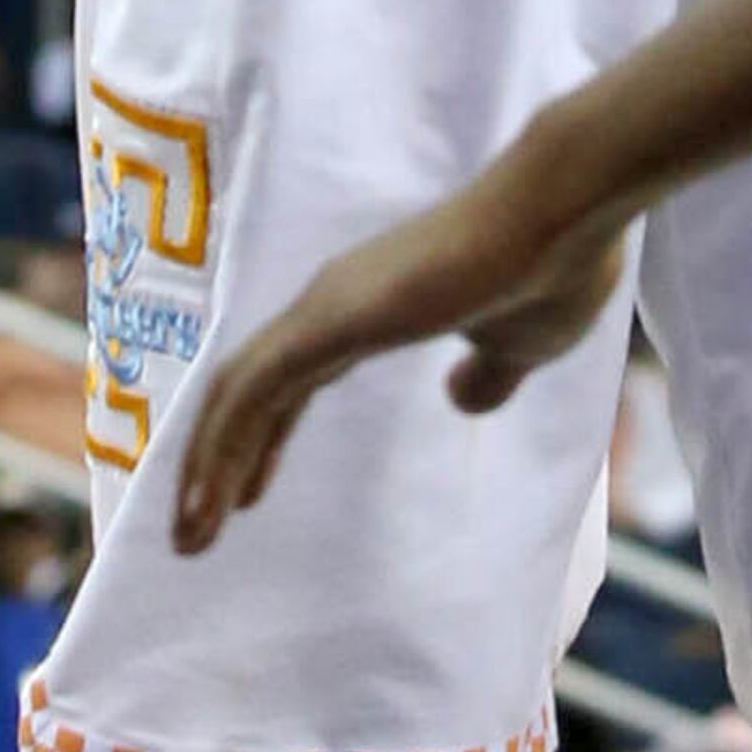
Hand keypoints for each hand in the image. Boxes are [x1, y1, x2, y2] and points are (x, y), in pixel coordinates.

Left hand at [170, 152, 634, 555]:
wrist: (563, 214)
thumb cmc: (546, 270)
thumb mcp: (516, 347)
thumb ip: (486, 375)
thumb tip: (462, 399)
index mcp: (369, 309)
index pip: (291, 380)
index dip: (264, 438)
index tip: (245, 497)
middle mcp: (334, 302)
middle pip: (249, 389)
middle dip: (216, 461)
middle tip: (193, 533)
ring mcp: (328, 305)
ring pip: (239, 393)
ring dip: (205, 466)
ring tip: (188, 538)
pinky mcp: (334, 318)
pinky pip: (256, 389)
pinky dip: (224, 447)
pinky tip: (212, 500)